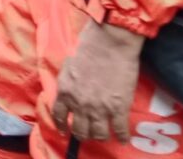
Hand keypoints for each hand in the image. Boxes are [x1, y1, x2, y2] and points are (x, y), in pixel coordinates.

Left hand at [52, 21, 144, 142]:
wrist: (108, 43)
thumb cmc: (87, 47)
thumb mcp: (68, 66)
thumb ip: (68, 83)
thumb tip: (70, 91)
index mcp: (65, 91)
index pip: (59, 115)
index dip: (61, 125)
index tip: (64, 130)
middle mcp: (79, 104)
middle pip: (79, 130)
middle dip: (83, 134)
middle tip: (87, 133)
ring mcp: (99, 109)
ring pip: (98, 134)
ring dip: (100, 136)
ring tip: (104, 135)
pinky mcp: (118, 109)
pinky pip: (119, 130)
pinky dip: (122, 137)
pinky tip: (123, 139)